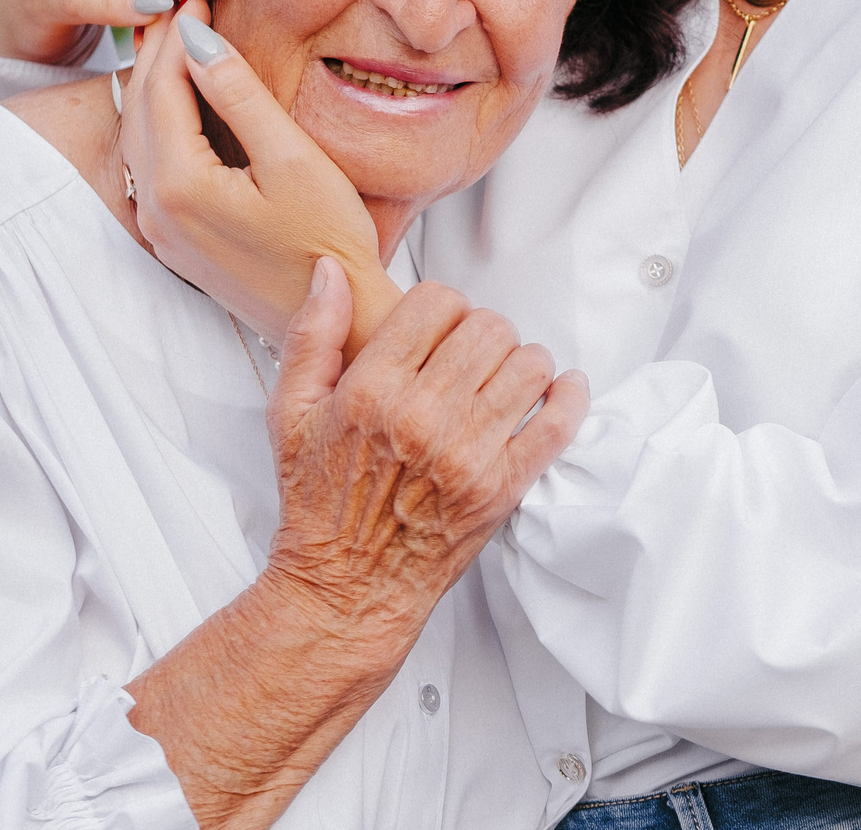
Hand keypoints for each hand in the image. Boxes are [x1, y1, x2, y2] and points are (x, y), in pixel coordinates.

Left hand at [121, 0, 397, 349]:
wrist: (333, 316)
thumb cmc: (327, 239)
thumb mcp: (292, 158)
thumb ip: (239, 95)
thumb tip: (196, 38)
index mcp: (178, 184)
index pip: (162, 87)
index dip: (177, 34)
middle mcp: (153, 207)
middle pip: (141, 108)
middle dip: (158, 51)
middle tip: (181, 2)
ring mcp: (158, 227)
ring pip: (139, 136)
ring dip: (154, 83)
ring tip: (177, 37)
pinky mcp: (172, 238)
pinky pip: (149, 163)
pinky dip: (160, 120)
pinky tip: (180, 98)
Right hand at [259, 257, 588, 635]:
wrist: (345, 588)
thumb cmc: (319, 503)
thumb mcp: (291, 414)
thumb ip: (312, 335)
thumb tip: (331, 272)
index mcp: (371, 391)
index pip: (438, 302)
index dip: (442, 307)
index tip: (439, 328)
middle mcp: (423, 418)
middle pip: (490, 327)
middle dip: (483, 333)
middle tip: (471, 356)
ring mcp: (468, 454)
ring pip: (529, 363)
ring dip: (523, 362)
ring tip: (504, 378)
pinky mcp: (503, 487)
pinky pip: (559, 423)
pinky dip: (569, 398)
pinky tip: (559, 391)